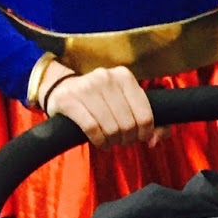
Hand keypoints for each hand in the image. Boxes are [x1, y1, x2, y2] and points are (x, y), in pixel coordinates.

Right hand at [43, 63, 158, 147]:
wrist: (63, 90)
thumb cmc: (102, 102)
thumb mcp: (128, 105)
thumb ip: (152, 123)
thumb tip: (153, 141)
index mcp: (124, 76)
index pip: (145, 116)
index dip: (144, 133)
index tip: (138, 137)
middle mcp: (105, 77)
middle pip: (128, 124)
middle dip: (127, 139)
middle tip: (121, 139)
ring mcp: (85, 86)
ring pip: (111, 128)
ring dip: (112, 142)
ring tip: (109, 140)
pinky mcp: (68, 99)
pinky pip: (92, 129)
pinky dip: (99, 141)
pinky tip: (99, 141)